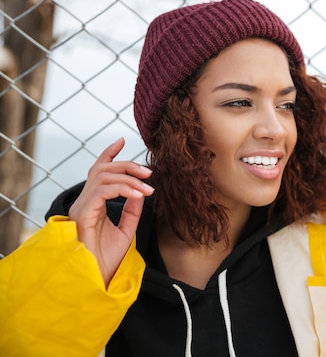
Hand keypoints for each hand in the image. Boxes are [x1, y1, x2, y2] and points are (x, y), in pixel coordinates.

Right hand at [68, 138, 153, 286]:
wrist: (96, 279)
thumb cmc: (106, 259)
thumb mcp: (126, 230)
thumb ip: (132, 210)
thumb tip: (141, 191)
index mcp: (93, 203)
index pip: (98, 171)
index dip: (109, 154)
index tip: (121, 140)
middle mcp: (84, 202)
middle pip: (102, 169)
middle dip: (127, 165)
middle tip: (149, 171)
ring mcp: (82, 207)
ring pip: (103, 177)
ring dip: (129, 178)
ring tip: (148, 187)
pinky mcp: (83, 214)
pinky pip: (103, 191)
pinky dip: (123, 189)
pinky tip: (140, 195)